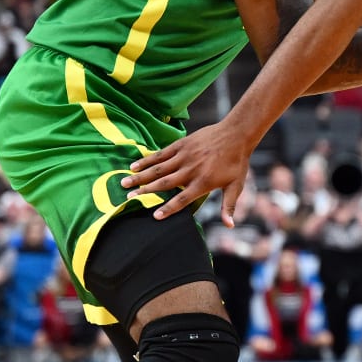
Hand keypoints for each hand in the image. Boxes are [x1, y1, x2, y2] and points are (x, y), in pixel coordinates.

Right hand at [122, 121, 251, 224]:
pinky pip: (161, 154)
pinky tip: (134, 166)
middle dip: (145, 191)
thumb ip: (228, 206)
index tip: (155, 216)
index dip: (169, 208)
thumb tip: (229, 225)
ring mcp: (184, 156)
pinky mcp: (181, 145)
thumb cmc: (237, 163)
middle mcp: (190, 170)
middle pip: (164, 183)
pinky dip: (147, 160)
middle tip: (129, 198)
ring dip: (141, 176)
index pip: (182, 199)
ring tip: (124, 183)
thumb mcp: (236, 186)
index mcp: (203, 182)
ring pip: (158, 168)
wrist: (236, 135)